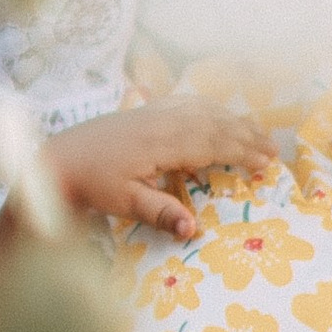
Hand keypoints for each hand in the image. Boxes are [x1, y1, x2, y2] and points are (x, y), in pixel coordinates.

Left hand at [47, 99, 274, 244]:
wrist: (56, 160)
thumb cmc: (90, 185)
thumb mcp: (124, 203)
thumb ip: (160, 213)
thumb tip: (193, 229)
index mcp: (161, 143)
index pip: (212, 144)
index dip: (243, 153)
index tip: (267, 163)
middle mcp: (161, 122)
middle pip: (214, 124)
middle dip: (247, 136)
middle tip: (274, 151)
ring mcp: (153, 113)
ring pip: (202, 111)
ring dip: (232, 120)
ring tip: (256, 131)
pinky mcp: (143, 112)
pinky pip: (185, 103)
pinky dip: (208, 107)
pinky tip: (216, 112)